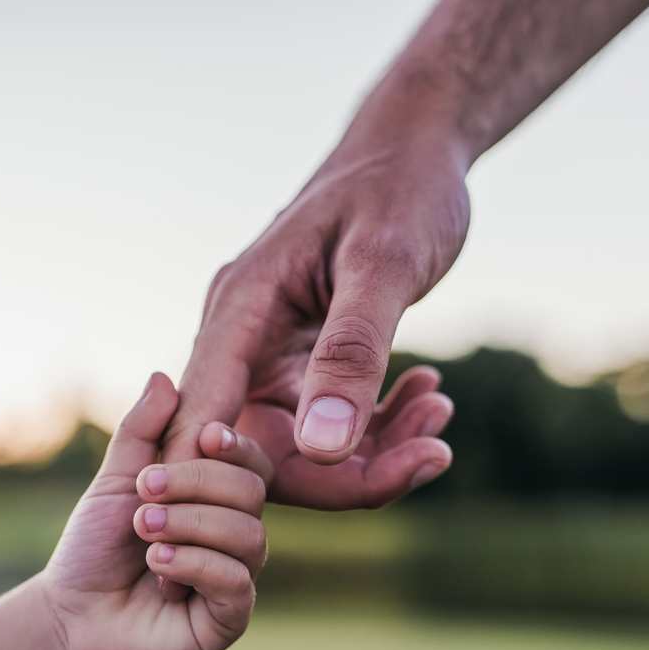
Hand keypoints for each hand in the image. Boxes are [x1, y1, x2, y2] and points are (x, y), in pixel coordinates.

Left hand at [40, 372, 269, 649]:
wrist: (70, 616)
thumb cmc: (94, 548)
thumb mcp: (115, 481)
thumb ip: (141, 432)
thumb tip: (163, 377)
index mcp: (216, 499)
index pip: (251, 462)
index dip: (236, 446)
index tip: (203, 436)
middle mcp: (236, 535)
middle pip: (251, 492)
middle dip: (196, 484)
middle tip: (144, 493)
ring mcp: (236, 577)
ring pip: (248, 535)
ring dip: (189, 524)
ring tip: (144, 532)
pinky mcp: (229, 619)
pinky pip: (235, 581)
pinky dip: (193, 564)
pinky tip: (156, 567)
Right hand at [162, 134, 463, 509]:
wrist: (416, 148)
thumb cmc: (399, 187)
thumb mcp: (385, 265)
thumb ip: (351, 353)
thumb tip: (323, 449)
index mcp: (237, 313)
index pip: (208, 425)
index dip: (236, 483)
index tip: (325, 502)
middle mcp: (241, 340)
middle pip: (259, 453)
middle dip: (344, 473)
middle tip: (433, 454)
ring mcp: (270, 355)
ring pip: (301, 447)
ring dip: (374, 451)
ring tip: (441, 415)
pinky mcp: (303, 362)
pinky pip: (328, 424)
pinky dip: (381, 426)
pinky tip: (430, 396)